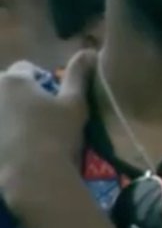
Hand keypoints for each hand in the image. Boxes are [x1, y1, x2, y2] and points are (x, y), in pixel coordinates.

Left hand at [0, 50, 96, 200]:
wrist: (32, 176)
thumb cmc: (57, 135)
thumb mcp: (75, 103)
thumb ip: (79, 75)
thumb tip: (88, 51)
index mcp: (15, 79)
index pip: (27, 68)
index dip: (43, 82)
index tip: (54, 100)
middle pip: (7, 86)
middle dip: (20, 96)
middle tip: (39, 117)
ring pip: (2, 107)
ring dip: (10, 113)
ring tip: (27, 134)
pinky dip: (4, 132)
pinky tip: (15, 147)